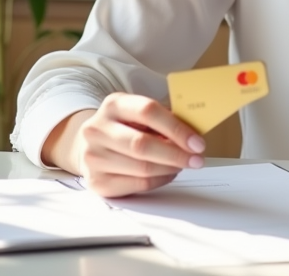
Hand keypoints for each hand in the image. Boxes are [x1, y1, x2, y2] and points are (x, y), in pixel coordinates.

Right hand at [42, 93, 205, 197]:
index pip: (147, 112)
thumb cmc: (125, 127)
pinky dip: (159, 180)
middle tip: (196, 159)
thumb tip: (195, 133)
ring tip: (181, 164)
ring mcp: (93, 157)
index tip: (197, 142)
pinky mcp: (97, 182)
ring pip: (142, 168)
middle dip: (176, 154)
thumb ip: (163, 119)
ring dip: (170, 168)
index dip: (176, 128)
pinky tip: (167, 173)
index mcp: (113, 105)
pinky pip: (138, 185)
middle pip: (142, 145)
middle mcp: (97, 129)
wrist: (91, 145)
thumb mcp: (139, 113)